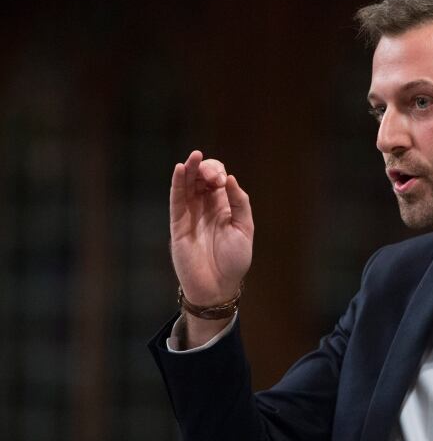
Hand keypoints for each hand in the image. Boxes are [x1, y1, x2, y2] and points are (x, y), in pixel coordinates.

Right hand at [169, 150, 253, 305]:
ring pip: (187, 185)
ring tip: (194, 157)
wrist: (218, 287)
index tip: (223, 183)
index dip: (219, 173)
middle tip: (213, 176)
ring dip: (190, 169)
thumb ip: (239, 204)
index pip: (217, 179)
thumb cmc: (234, 261)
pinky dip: (177, 184)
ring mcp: (190, 214)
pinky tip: (181, 169)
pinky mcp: (178, 224)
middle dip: (207, 169)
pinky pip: (176, 200)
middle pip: (201, 178)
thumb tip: (230, 179)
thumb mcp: (245, 230)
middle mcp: (205, 207)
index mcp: (223, 207)